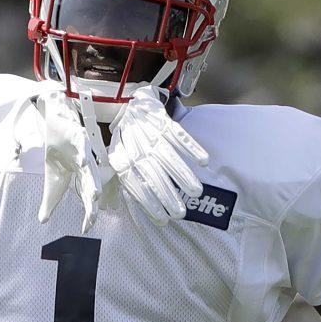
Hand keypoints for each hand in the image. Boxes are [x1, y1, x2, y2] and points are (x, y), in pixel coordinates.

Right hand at [36, 83, 110, 233]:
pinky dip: (83, 154)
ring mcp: (84, 151)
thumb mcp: (52, 180)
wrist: (54, 124)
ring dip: (92, 182)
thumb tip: (43, 221)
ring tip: (94, 196)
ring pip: (90, 169)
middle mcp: (86, 166)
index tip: (86, 228)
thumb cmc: (57, 151)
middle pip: (91, 186)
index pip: (86, 198)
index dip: (88, 212)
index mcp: (81, 177)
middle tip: (93, 217)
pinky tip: (84, 163)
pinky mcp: (79, 137)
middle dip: (91, 202)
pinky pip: (82, 146)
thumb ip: (50, 200)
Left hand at [108, 86, 208, 224]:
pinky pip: (179, 135)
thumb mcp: (117, 156)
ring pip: (167, 155)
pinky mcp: (163, 121)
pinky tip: (203, 161)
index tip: (163, 219)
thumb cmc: (125, 137)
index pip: (134, 183)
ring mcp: (150, 133)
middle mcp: (135, 146)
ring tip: (195, 192)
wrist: (127, 102)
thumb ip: (126, 177)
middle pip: (153, 173)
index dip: (149, 202)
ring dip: (182, 174)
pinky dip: (191, 147)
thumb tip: (139, 201)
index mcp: (121, 157)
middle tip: (180, 213)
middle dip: (167, 194)